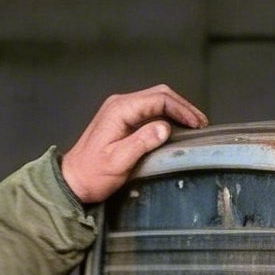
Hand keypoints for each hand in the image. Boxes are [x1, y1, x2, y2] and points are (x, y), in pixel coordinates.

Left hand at [60, 85, 207, 205]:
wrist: (73, 180)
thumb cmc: (92, 174)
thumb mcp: (118, 161)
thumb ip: (141, 142)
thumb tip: (164, 128)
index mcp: (120, 109)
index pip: (159, 99)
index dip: (181, 109)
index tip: (196, 124)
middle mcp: (120, 104)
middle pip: (159, 94)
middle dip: (183, 106)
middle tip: (200, 123)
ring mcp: (120, 110)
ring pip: (156, 100)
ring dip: (176, 110)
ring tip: (193, 124)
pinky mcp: (122, 119)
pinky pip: (149, 110)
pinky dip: (166, 115)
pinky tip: (176, 127)